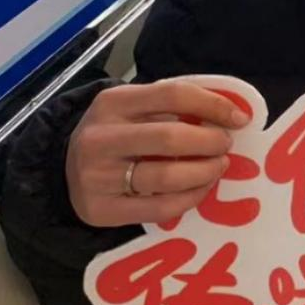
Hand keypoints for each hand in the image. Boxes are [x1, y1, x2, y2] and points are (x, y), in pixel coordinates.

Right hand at [65, 80, 249, 227]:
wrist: (63, 168)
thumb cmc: (117, 132)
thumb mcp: (136, 108)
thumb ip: (174, 106)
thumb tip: (232, 114)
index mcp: (114, 102)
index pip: (173, 95)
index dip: (214, 106)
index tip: (240, 119)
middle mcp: (101, 138)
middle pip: (171, 138)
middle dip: (210, 142)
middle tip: (225, 146)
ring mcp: (97, 176)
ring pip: (167, 176)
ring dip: (205, 172)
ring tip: (218, 167)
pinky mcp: (101, 210)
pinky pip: (160, 208)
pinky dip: (191, 198)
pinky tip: (201, 188)